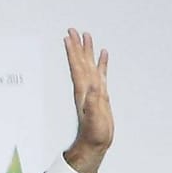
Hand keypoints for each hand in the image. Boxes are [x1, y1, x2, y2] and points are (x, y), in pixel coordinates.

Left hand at [62, 28, 111, 172]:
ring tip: (87, 35)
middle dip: (77, 46)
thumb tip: (93, 85)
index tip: (68, 38)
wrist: (94, 142)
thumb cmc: (94, 133)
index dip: (72, 52)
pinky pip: (100, 73)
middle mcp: (85, 88)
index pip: (76, 67)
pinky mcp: (100, 94)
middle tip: (73, 29)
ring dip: (87, 50)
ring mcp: (92, 90)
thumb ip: (93, 103)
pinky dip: (101, 62)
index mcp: (83, 91)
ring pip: (89, 64)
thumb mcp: (95, 118)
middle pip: (80, 62)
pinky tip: (103, 54)